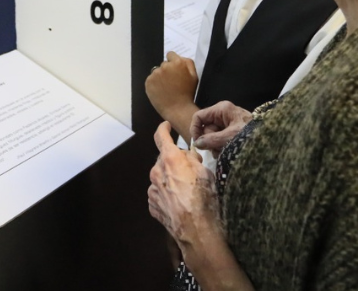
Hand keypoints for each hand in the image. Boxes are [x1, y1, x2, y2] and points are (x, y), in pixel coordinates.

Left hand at [145, 52, 199, 135]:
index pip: (171, 55)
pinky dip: (154, 84)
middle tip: (172, 82)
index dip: (173, 62)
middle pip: (164, 64)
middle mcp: (165, 66)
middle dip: (167, 70)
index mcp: (177, 63)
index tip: (175, 70)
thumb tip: (180, 57)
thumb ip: (188, 62)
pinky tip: (161, 91)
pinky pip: (151, 79)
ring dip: (160, 77)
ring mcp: (155, 74)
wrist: (178, 109)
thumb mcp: (194, 76)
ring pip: (157, 72)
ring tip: (167, 88)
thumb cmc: (188, 93)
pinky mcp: (148, 82)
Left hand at [148, 121, 219, 244]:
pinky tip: (180, 203)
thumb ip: (193, 160)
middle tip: (190, 171)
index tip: (166, 126)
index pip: (161, 137)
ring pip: (162, 178)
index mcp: (170, 159)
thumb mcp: (205, 172)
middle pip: (164, 160)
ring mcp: (153, 189)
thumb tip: (188, 156)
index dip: (163, 129)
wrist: (197, 230)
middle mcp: (157, 172)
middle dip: (175, 162)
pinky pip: (159, 194)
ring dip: (171, 180)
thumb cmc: (204, 199)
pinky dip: (168, 195)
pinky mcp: (152, 204)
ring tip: (187, 193)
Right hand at [190, 101, 252, 151]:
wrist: (271, 139)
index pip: (199, 117)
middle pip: (206, 128)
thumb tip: (197, 144)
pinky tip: (229, 151)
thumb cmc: (251, 134)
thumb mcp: (230, 137)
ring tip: (226, 151)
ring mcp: (227, 124)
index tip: (197, 143)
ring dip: (216, 146)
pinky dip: (222, 147)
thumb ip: (212, 140)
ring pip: (212, 136)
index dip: (195, 129)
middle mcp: (223, 115)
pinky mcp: (232, 132)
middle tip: (218, 148)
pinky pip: (220, 140)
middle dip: (210, 141)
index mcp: (221, 109)